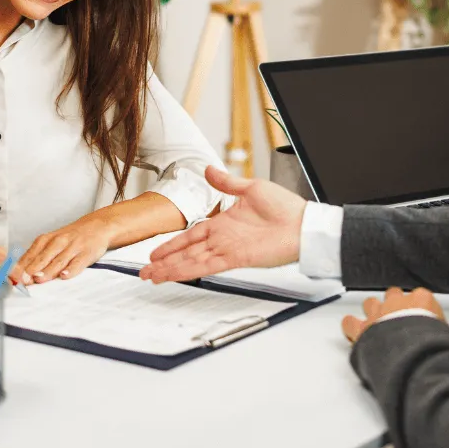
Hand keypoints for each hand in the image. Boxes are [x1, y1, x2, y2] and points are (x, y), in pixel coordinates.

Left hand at [19, 217, 114, 282]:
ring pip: (58, 261)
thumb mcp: (52, 241)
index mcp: (46, 239)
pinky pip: (77, 263)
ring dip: (48, 271)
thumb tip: (20, 273)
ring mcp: (73, 247)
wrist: (97, 226)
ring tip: (39, 279)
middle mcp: (58, 242)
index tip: (13, 276)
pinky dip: (71, 270)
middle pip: (43, 257)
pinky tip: (64, 276)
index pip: (31, 254)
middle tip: (23, 280)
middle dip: (32, 269)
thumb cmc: (71, 237)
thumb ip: (37, 256)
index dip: (21, 266)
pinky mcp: (86, 253)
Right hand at [139, 165, 305, 282]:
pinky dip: (188, 271)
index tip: (155, 252)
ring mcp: (227, 250)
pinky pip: (206, 266)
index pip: (191, 235)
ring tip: (151, 277)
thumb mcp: (251, 188)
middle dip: (164, 262)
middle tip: (145, 272)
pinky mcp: (235, 259)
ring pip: (191, 262)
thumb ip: (227, 183)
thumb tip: (209, 170)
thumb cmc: (285, 207)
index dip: (172, 244)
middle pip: (186, 253)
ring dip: (170, 269)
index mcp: (224, 224)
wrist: (303, 224)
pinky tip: (172, 275)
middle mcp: (222, 240)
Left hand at [341, 287, 448, 344]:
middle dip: (394, 304)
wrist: (411, 354)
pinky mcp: (362, 328)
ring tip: (376, 322)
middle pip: (393, 295)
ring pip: (370, 302)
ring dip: (372, 312)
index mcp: (421, 300)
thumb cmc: (430, 343)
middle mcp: (396, 302)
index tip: (423, 320)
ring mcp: (377, 313)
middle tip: (398, 318)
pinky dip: (351, 327)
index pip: (421, 297)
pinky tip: (353, 332)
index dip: (421, 309)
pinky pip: (349, 322)